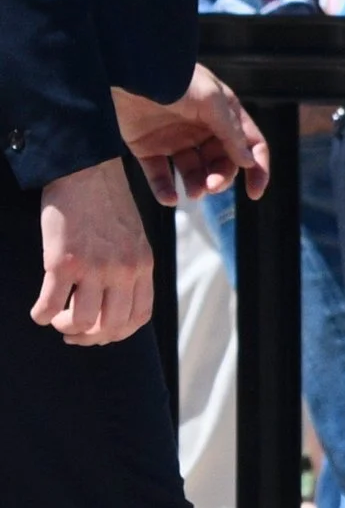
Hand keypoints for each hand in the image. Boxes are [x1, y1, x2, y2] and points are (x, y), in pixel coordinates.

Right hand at [33, 161, 153, 343]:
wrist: (85, 170)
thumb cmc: (105, 202)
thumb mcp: (133, 238)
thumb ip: (130, 268)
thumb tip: (113, 302)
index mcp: (143, 265)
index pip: (138, 317)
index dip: (117, 333)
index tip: (100, 333)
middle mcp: (123, 270)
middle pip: (110, 326)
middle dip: (89, 337)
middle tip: (72, 333)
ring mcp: (94, 267)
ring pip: (80, 321)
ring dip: (64, 327)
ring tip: (55, 319)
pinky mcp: (63, 261)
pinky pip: (50, 304)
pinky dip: (41, 314)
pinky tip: (38, 312)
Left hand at [113, 68, 269, 205]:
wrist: (128, 72)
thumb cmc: (175, 79)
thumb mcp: (211, 100)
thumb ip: (231, 132)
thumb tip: (248, 162)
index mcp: (223, 113)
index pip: (249, 144)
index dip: (257, 168)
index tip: (254, 193)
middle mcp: (202, 128)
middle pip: (222, 162)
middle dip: (221, 177)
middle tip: (213, 186)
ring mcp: (175, 139)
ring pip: (193, 172)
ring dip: (197, 186)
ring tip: (194, 192)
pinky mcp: (148, 148)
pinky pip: (160, 175)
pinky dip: (165, 189)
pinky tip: (170, 198)